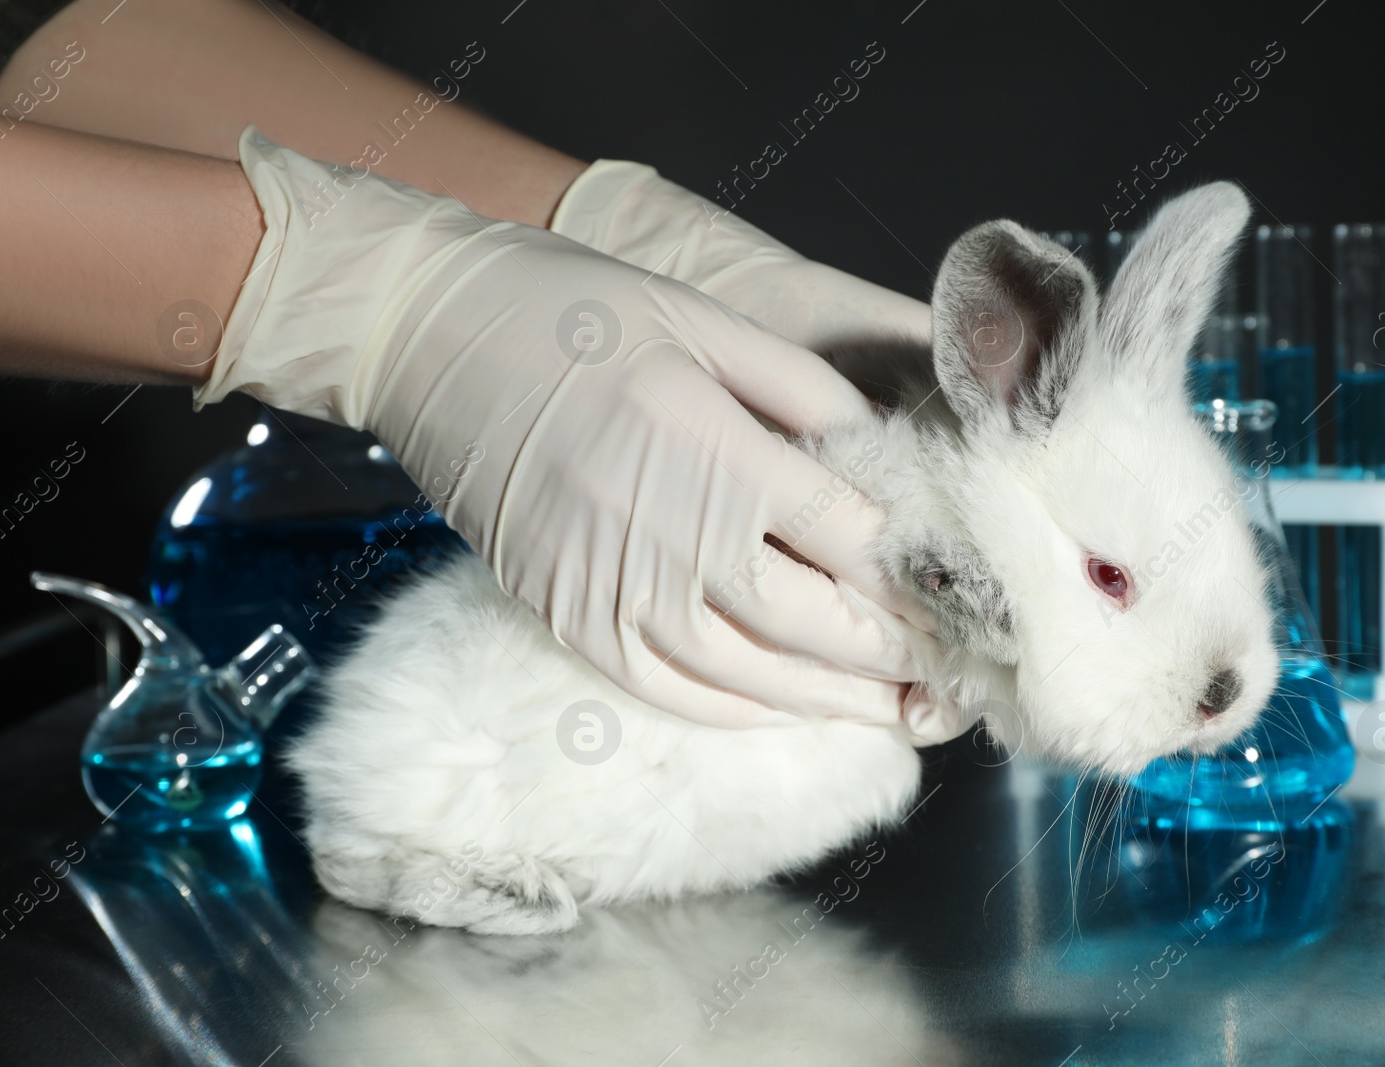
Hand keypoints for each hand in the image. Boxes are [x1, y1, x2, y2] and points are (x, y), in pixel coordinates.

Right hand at [201, 128, 938, 729]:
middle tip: (954, 673)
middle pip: (814, 624)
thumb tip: (877, 453)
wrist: (423, 334)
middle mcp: (671, 537)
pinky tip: (785, 712)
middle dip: (894, 655)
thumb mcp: (704, 319)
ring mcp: (611, 588)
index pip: (851, 540)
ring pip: (749, 676)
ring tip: (896, 713)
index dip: (916, 577)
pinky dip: (736, 711)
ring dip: (831, 703)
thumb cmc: (567, 308)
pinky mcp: (565, 613)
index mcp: (719, 453)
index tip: (961, 595)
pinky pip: (666, 688)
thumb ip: (802, 392)